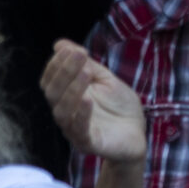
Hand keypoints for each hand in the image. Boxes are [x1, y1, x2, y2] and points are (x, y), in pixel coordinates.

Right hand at [42, 41, 145, 163]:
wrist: (138, 130)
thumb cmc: (119, 105)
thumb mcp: (104, 79)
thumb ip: (85, 64)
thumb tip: (60, 44)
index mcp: (66, 98)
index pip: (50, 81)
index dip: (56, 65)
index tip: (69, 50)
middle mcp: (66, 114)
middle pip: (53, 94)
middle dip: (65, 72)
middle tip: (79, 55)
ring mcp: (75, 130)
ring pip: (62, 112)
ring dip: (72, 90)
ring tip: (85, 73)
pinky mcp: (89, 143)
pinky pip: (80, 131)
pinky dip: (81, 115)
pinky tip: (87, 100)